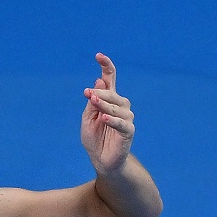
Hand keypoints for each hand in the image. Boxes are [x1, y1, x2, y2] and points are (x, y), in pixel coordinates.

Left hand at [79, 53, 134, 174]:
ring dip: (105, 105)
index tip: (98, 56)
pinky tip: (104, 118)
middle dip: (101, 93)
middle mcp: (120, 106)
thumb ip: (93, 102)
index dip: (106, 67)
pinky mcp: (128, 132)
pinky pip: (122, 124)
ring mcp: (126, 119)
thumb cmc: (94, 139)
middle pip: (113, 94)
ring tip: (94, 103)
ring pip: (117, 107)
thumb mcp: (87, 119)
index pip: (110, 79)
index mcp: (109, 101)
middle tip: (88, 94)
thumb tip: (98, 82)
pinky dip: (113, 120)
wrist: (101, 161)